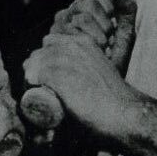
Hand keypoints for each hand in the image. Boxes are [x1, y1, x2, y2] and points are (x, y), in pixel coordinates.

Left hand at [22, 34, 143, 143]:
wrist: (126, 114)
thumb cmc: (115, 100)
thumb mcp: (98, 73)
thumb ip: (86, 71)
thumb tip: (74, 87)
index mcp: (85, 42)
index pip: (50, 42)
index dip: (45, 60)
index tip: (46, 77)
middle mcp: (74, 45)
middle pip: (38, 52)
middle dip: (35, 68)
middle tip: (40, 89)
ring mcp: (65, 58)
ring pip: (33, 62)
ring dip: (30, 78)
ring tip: (39, 96)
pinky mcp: (59, 74)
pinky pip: (32, 74)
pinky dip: (30, 86)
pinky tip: (36, 97)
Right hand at [48, 0, 136, 68]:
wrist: (97, 90)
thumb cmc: (111, 63)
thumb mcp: (124, 38)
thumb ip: (126, 14)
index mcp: (82, 9)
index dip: (108, 5)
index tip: (113, 23)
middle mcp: (67, 15)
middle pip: (88, 5)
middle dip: (105, 24)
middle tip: (107, 42)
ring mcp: (57, 28)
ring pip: (82, 18)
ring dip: (98, 36)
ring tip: (100, 51)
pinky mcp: (52, 42)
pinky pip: (73, 34)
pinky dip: (88, 45)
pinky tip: (90, 55)